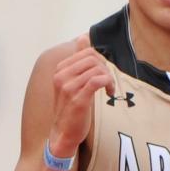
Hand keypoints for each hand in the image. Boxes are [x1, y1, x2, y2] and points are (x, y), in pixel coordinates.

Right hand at [50, 35, 113, 156]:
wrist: (63, 133)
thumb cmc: (70, 109)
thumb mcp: (72, 81)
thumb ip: (78, 60)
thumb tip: (84, 37)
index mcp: (60, 70)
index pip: (87, 52)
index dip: (100, 61)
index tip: (102, 74)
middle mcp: (61, 76)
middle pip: (93, 58)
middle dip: (106, 68)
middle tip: (108, 82)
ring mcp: (68, 88)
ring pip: (97, 69)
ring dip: (108, 78)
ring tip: (109, 89)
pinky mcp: (78, 99)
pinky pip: (97, 81)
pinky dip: (107, 84)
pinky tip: (108, 93)